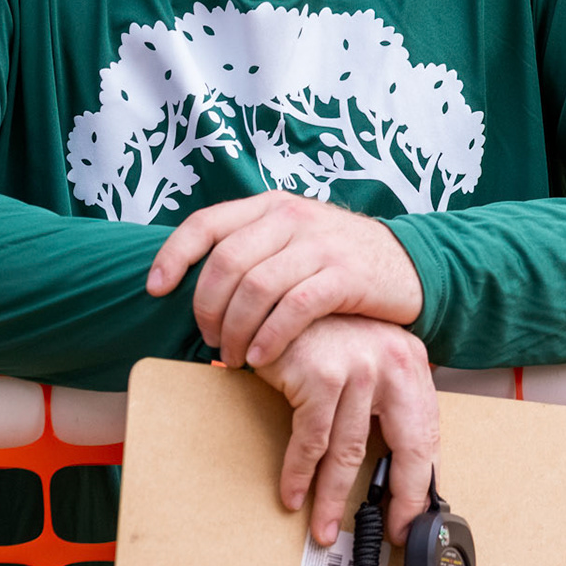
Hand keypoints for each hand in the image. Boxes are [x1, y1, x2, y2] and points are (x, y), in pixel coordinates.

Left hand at [146, 192, 423, 368]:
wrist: (409, 263)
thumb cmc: (337, 260)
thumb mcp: (292, 238)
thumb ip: (251, 247)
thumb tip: (190, 280)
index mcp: (269, 206)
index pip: (205, 223)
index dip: (173, 256)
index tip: (156, 290)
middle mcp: (290, 217)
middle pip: (225, 263)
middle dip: (207, 309)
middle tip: (209, 340)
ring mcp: (319, 244)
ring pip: (256, 288)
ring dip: (237, 330)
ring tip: (234, 357)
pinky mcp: (345, 275)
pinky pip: (294, 307)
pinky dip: (271, 337)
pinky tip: (263, 359)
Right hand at [255, 314, 438, 547]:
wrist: (281, 290)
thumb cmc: (320, 325)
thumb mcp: (363, 354)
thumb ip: (381, 398)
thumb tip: (390, 460)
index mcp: (409, 359)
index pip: (426, 434)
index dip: (418, 483)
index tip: (408, 515)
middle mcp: (391, 361)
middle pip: (404, 448)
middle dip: (395, 499)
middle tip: (382, 530)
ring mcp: (358, 366)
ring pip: (349, 452)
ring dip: (331, 497)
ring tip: (323, 525)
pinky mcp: (321, 374)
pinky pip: (311, 440)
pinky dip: (299, 473)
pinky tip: (293, 492)